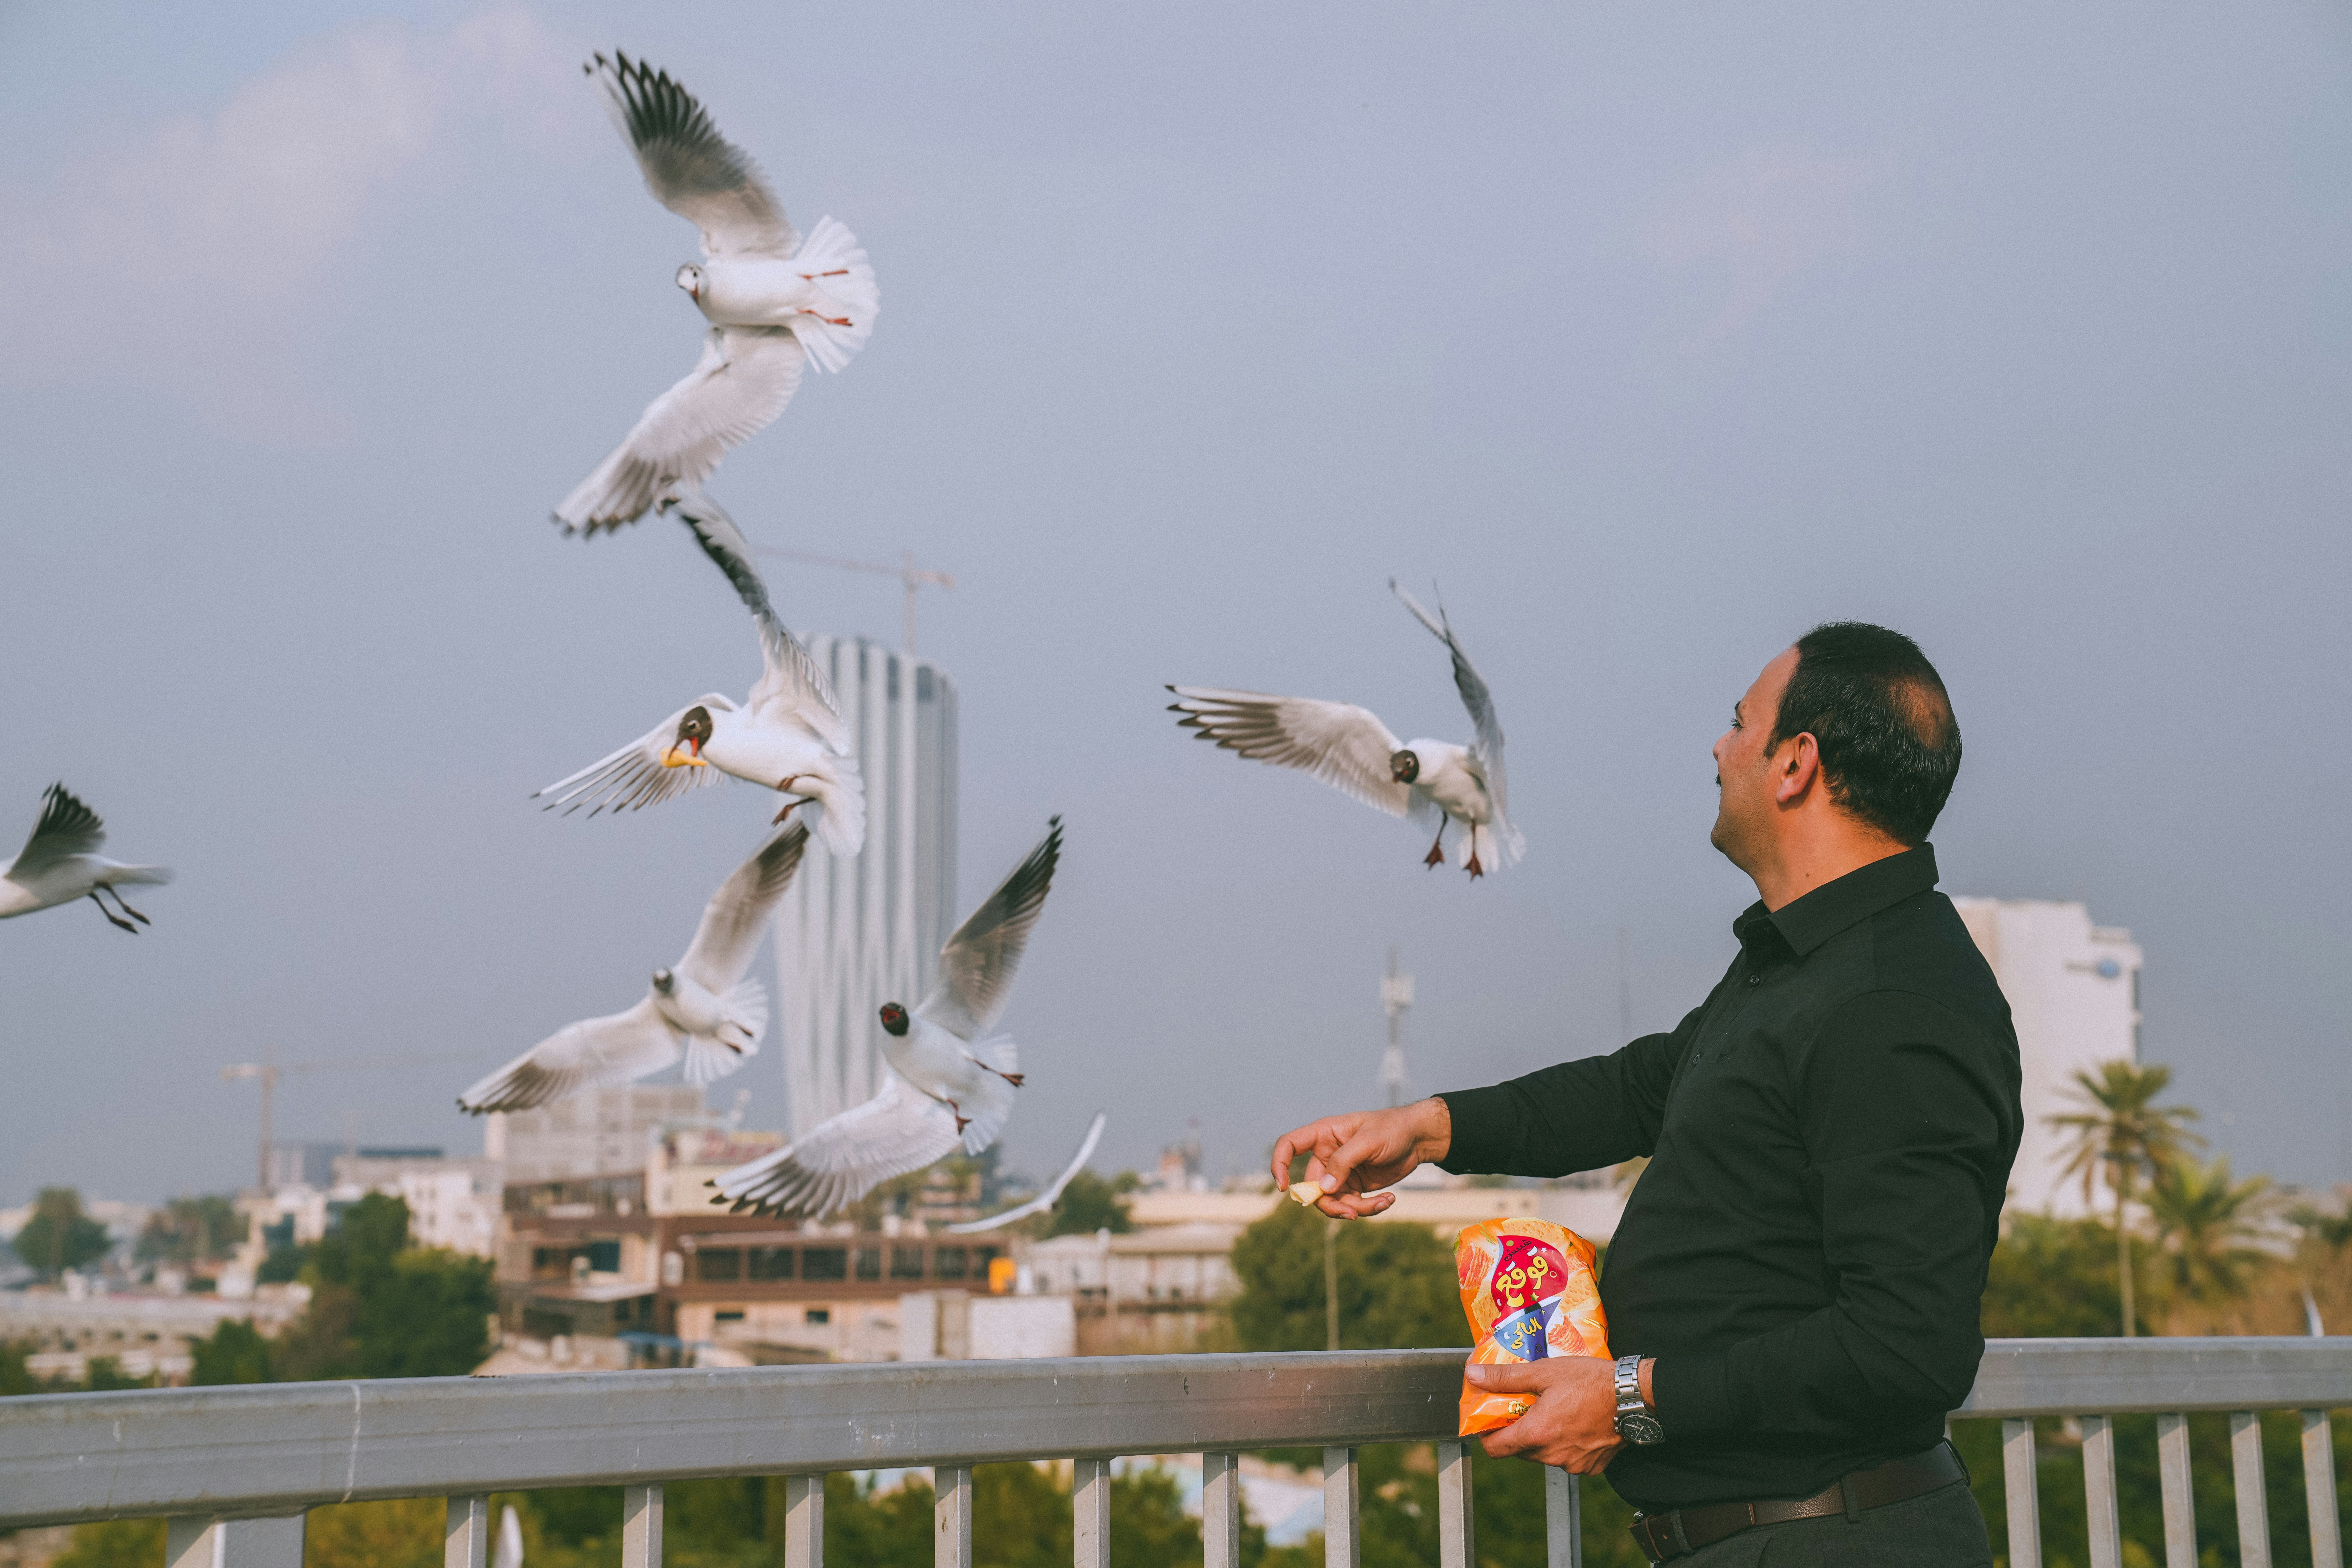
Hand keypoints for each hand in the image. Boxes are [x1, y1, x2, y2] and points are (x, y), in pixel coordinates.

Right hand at [1269, 1099, 1451, 1217]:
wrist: (1417, 1138)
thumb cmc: (1392, 1129)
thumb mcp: (1369, 1141)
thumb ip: (1344, 1162)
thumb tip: (1324, 1189)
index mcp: (1324, 1134)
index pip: (1290, 1145)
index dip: (1279, 1164)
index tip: (1284, 1188)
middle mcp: (1327, 1155)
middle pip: (1312, 1187)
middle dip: (1330, 1204)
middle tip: (1352, 1213)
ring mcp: (1340, 1173)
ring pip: (1332, 1202)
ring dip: (1355, 1209)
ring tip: (1383, 1203)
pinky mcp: (1354, 1186)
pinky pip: (1351, 1206)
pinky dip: (1369, 1208)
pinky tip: (1389, 1200)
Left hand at [1465, 1355, 1628, 1472]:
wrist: (1634, 1396)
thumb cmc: (1591, 1381)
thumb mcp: (1544, 1372)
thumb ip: (1505, 1377)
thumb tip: (1473, 1375)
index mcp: (1537, 1434)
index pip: (1495, 1449)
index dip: (1486, 1435)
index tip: (1489, 1419)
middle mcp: (1552, 1456)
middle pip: (1519, 1450)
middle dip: (1517, 1429)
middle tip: (1524, 1405)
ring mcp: (1573, 1464)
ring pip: (1543, 1454)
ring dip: (1541, 1436)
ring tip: (1552, 1409)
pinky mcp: (1591, 1467)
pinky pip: (1566, 1458)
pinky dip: (1564, 1443)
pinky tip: (1574, 1421)